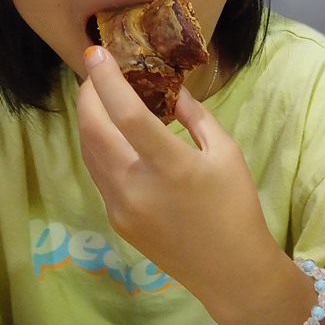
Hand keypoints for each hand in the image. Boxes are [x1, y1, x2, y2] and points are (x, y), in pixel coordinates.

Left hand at [76, 47, 280, 311]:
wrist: (229, 270)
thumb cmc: (236, 205)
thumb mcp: (226, 152)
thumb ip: (195, 116)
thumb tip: (169, 89)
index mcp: (171, 166)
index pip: (127, 114)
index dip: (107, 80)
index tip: (96, 54)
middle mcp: (137, 186)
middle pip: (94, 130)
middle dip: (88, 95)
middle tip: (96, 72)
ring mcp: (121, 206)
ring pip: (89, 152)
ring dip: (89, 120)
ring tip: (101, 97)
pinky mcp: (116, 220)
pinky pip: (99, 173)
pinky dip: (100, 146)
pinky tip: (114, 134)